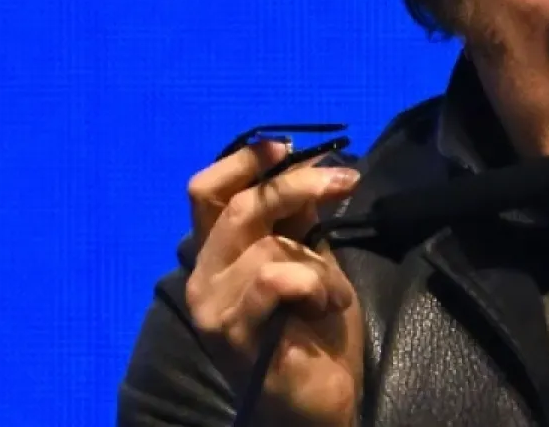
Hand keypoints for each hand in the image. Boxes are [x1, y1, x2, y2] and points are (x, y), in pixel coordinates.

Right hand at [184, 139, 364, 426]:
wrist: (320, 402)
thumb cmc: (314, 332)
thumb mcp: (312, 260)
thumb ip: (299, 218)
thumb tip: (307, 162)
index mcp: (216, 253)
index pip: (206, 189)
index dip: (244, 160)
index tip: (288, 147)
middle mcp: (201, 275)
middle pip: (238, 204)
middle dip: (296, 184)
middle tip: (346, 180)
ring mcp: (210, 305)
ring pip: (265, 244)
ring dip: (318, 263)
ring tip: (331, 296)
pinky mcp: (230, 332)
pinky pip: (275, 278)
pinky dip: (315, 286)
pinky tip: (323, 310)